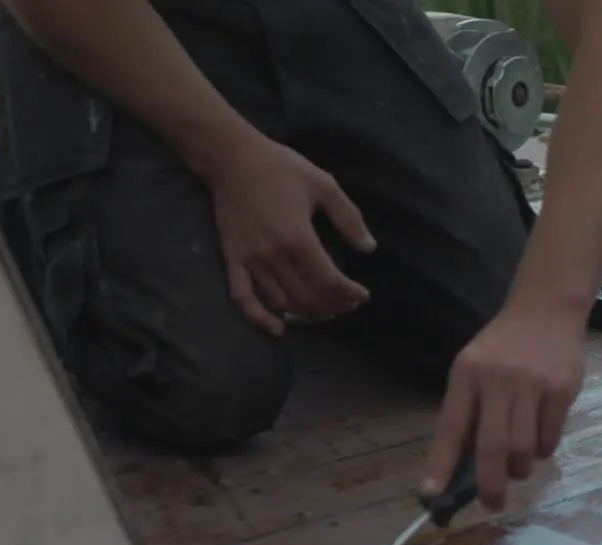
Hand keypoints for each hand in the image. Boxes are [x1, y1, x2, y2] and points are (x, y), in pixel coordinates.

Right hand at [206, 134, 376, 334]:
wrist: (232, 158)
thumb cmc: (281, 168)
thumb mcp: (324, 185)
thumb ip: (349, 219)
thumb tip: (369, 248)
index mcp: (299, 238)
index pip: (329, 281)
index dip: (349, 294)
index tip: (362, 295)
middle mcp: (274, 255)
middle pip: (308, 297)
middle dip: (333, 306)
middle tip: (348, 304)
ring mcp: (250, 260)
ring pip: (282, 303)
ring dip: (307, 314)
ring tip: (324, 311)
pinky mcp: (233, 260)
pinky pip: (243, 298)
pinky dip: (260, 318)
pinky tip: (279, 329)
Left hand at [422, 302, 586, 510]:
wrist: (547, 308)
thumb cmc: (503, 346)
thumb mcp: (474, 367)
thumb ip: (468, 411)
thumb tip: (461, 468)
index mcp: (467, 374)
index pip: (451, 427)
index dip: (441, 463)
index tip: (431, 494)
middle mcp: (497, 379)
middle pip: (492, 447)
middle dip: (490, 485)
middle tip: (492, 503)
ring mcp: (532, 385)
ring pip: (523, 449)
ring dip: (519, 468)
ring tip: (518, 466)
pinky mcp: (562, 390)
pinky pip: (550, 439)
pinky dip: (543, 450)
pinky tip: (539, 440)